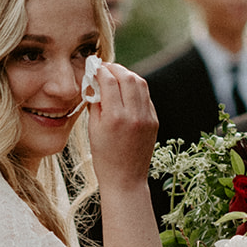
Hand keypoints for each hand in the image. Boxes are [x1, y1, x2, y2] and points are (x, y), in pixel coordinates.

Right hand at [84, 63, 157, 190]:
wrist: (126, 179)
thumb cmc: (104, 157)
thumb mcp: (93, 130)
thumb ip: (95, 104)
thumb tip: (95, 83)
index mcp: (114, 118)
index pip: (109, 81)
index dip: (100, 70)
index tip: (94, 66)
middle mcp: (133, 115)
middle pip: (128, 77)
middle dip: (115, 68)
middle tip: (105, 68)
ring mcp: (147, 117)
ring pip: (140, 83)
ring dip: (128, 75)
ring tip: (117, 76)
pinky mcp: (154, 120)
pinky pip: (146, 97)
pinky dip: (136, 89)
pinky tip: (126, 91)